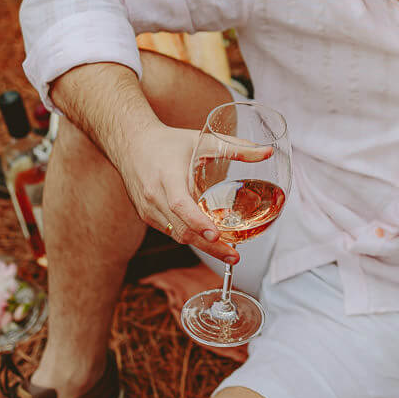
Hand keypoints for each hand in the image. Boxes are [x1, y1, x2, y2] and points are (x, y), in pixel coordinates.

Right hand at [114, 122, 270, 262]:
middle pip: (182, 229)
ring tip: (228, 253)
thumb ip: (236, 147)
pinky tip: (209, 241)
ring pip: (176, 235)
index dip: (197, 222)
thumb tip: (267, 152)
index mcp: (167, 177)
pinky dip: (190, 238)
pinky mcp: (147, 216)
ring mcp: (148, 209)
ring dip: (201, 246)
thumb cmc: (168, 142)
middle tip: (234, 256)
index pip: (180, 205)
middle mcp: (154, 197)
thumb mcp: (203, 140)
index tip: (215, 235)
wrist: (130, 144)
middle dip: (209, 247)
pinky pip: (171, 231)